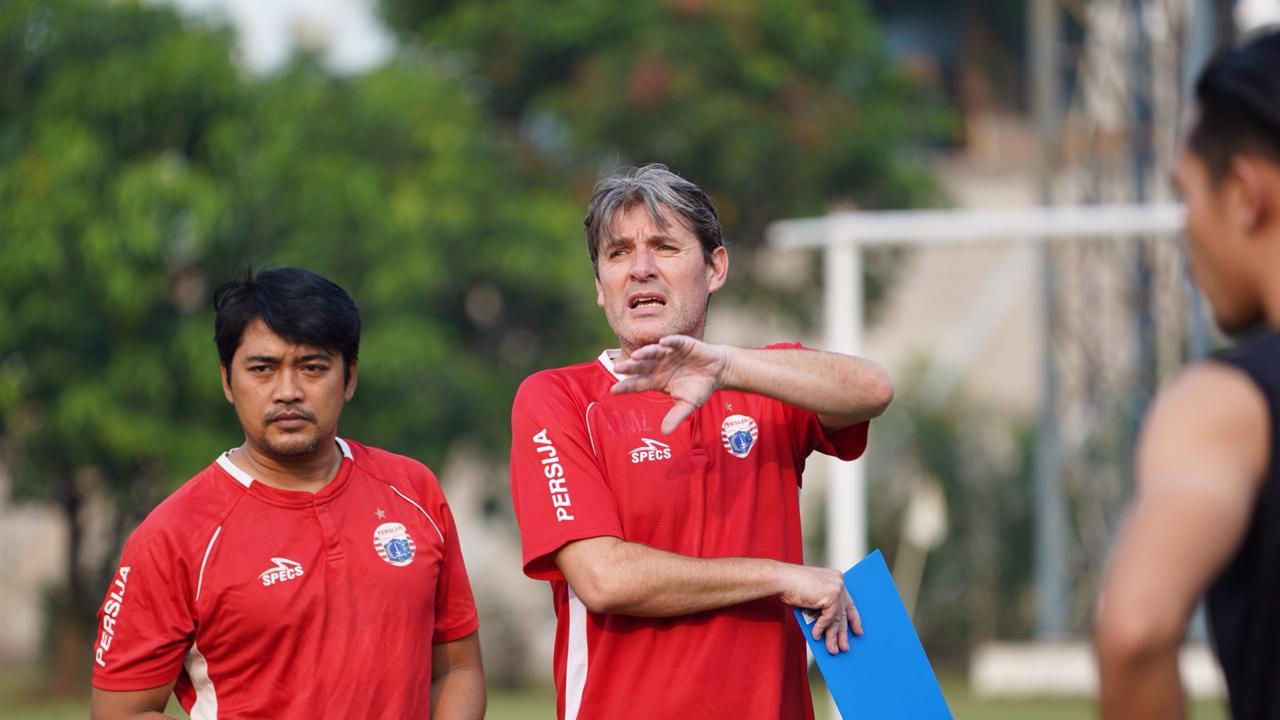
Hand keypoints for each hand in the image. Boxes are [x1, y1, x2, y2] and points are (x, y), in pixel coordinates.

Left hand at [611, 336, 729, 433]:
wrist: (718, 372)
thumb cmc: (699, 388)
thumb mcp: (688, 405)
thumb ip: (675, 416)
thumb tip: (665, 432)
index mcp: (657, 380)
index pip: (638, 383)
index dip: (626, 386)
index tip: (613, 390)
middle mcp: (659, 366)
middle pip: (641, 366)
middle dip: (630, 367)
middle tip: (618, 369)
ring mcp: (669, 354)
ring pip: (654, 352)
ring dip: (646, 353)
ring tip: (637, 356)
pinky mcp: (683, 344)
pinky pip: (674, 342)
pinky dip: (669, 342)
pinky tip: (662, 343)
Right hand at [778, 565, 861, 654]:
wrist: (782, 579)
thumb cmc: (791, 586)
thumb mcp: (812, 596)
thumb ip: (823, 606)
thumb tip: (828, 625)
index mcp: (836, 578)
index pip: (848, 602)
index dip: (853, 618)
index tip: (857, 631)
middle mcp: (839, 582)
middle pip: (843, 612)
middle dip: (842, 632)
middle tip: (845, 647)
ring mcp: (836, 588)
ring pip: (837, 618)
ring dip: (833, 636)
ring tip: (833, 649)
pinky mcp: (831, 595)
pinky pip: (828, 618)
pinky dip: (821, 629)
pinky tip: (815, 636)